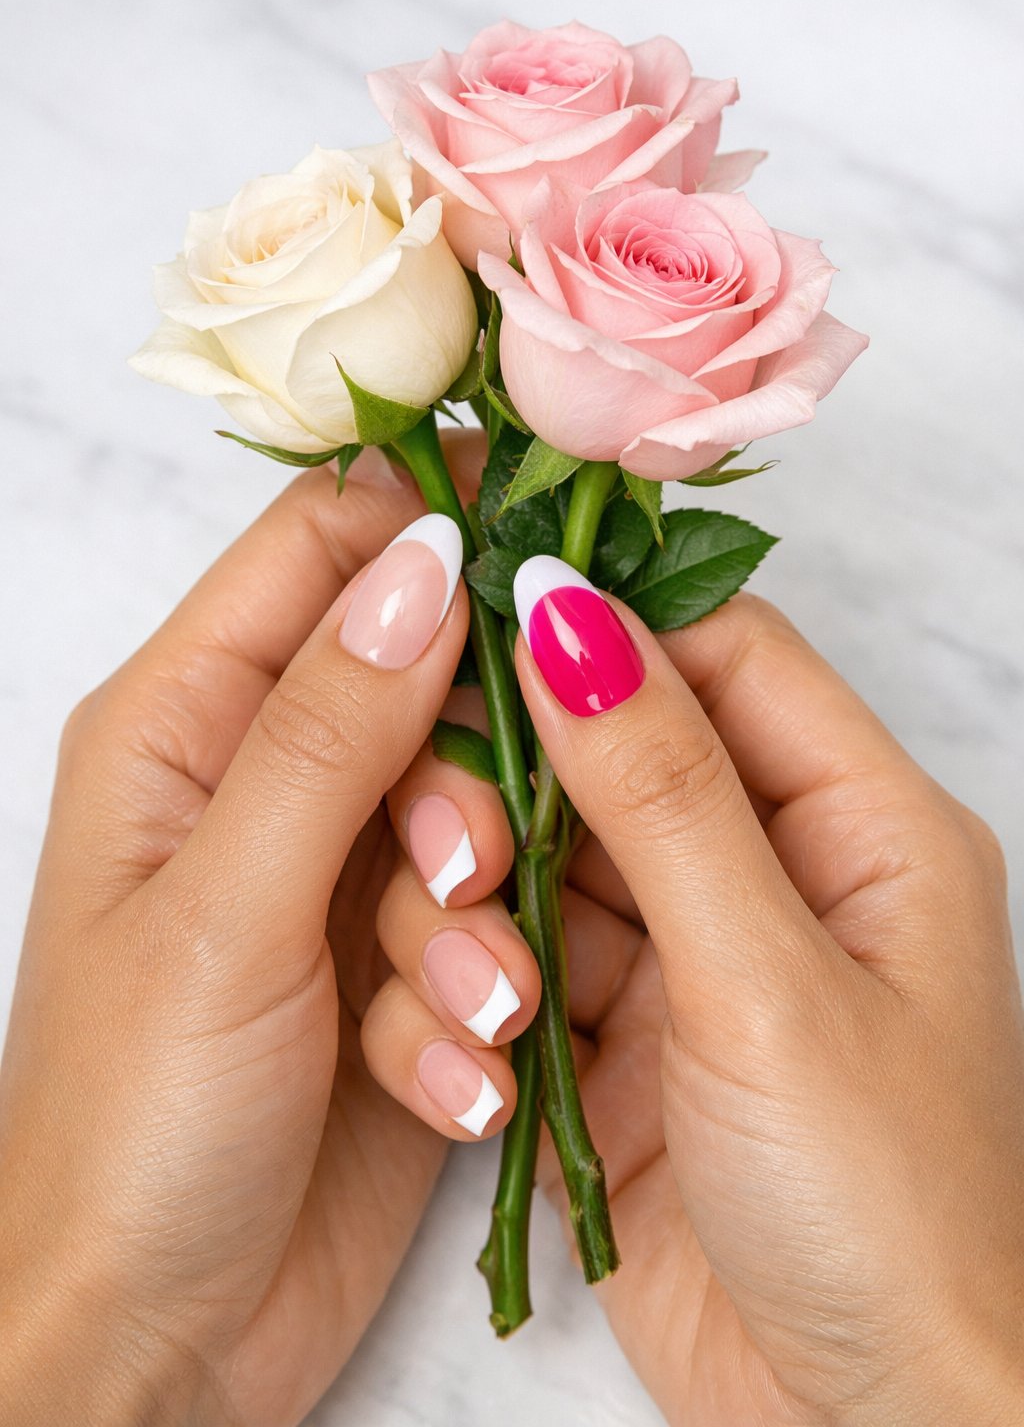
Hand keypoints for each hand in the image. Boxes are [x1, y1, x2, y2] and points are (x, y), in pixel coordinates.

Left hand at [0, 442, 539, 1426]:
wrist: (154, 1346)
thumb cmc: (131, 1126)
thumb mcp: (226, 910)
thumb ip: (328, 729)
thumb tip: (425, 556)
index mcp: (183, 726)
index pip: (318, 550)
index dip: (431, 527)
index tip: (549, 553)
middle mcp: (262, 784)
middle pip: (422, 686)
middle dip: (468, 783)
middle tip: (465, 872)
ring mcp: (336, 880)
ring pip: (473, 818)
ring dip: (480, 921)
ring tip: (455, 1017)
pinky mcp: (399, 973)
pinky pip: (484, 932)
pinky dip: (477, 1006)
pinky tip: (443, 1089)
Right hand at [377, 573, 1023, 1424]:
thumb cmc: (882, 1209)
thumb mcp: (767, 980)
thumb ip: (661, 793)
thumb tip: (568, 614)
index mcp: (863, 824)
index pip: (726, 655)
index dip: (608, 617)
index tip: (482, 597)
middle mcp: (781, 874)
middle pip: (629, 747)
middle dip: (528, 762)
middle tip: (440, 793)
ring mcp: (700, 961)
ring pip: (565, 854)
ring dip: (498, 883)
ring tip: (466, 937)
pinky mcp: (630, 1043)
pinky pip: (538, 957)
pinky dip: (492, 972)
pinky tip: (473, 1016)